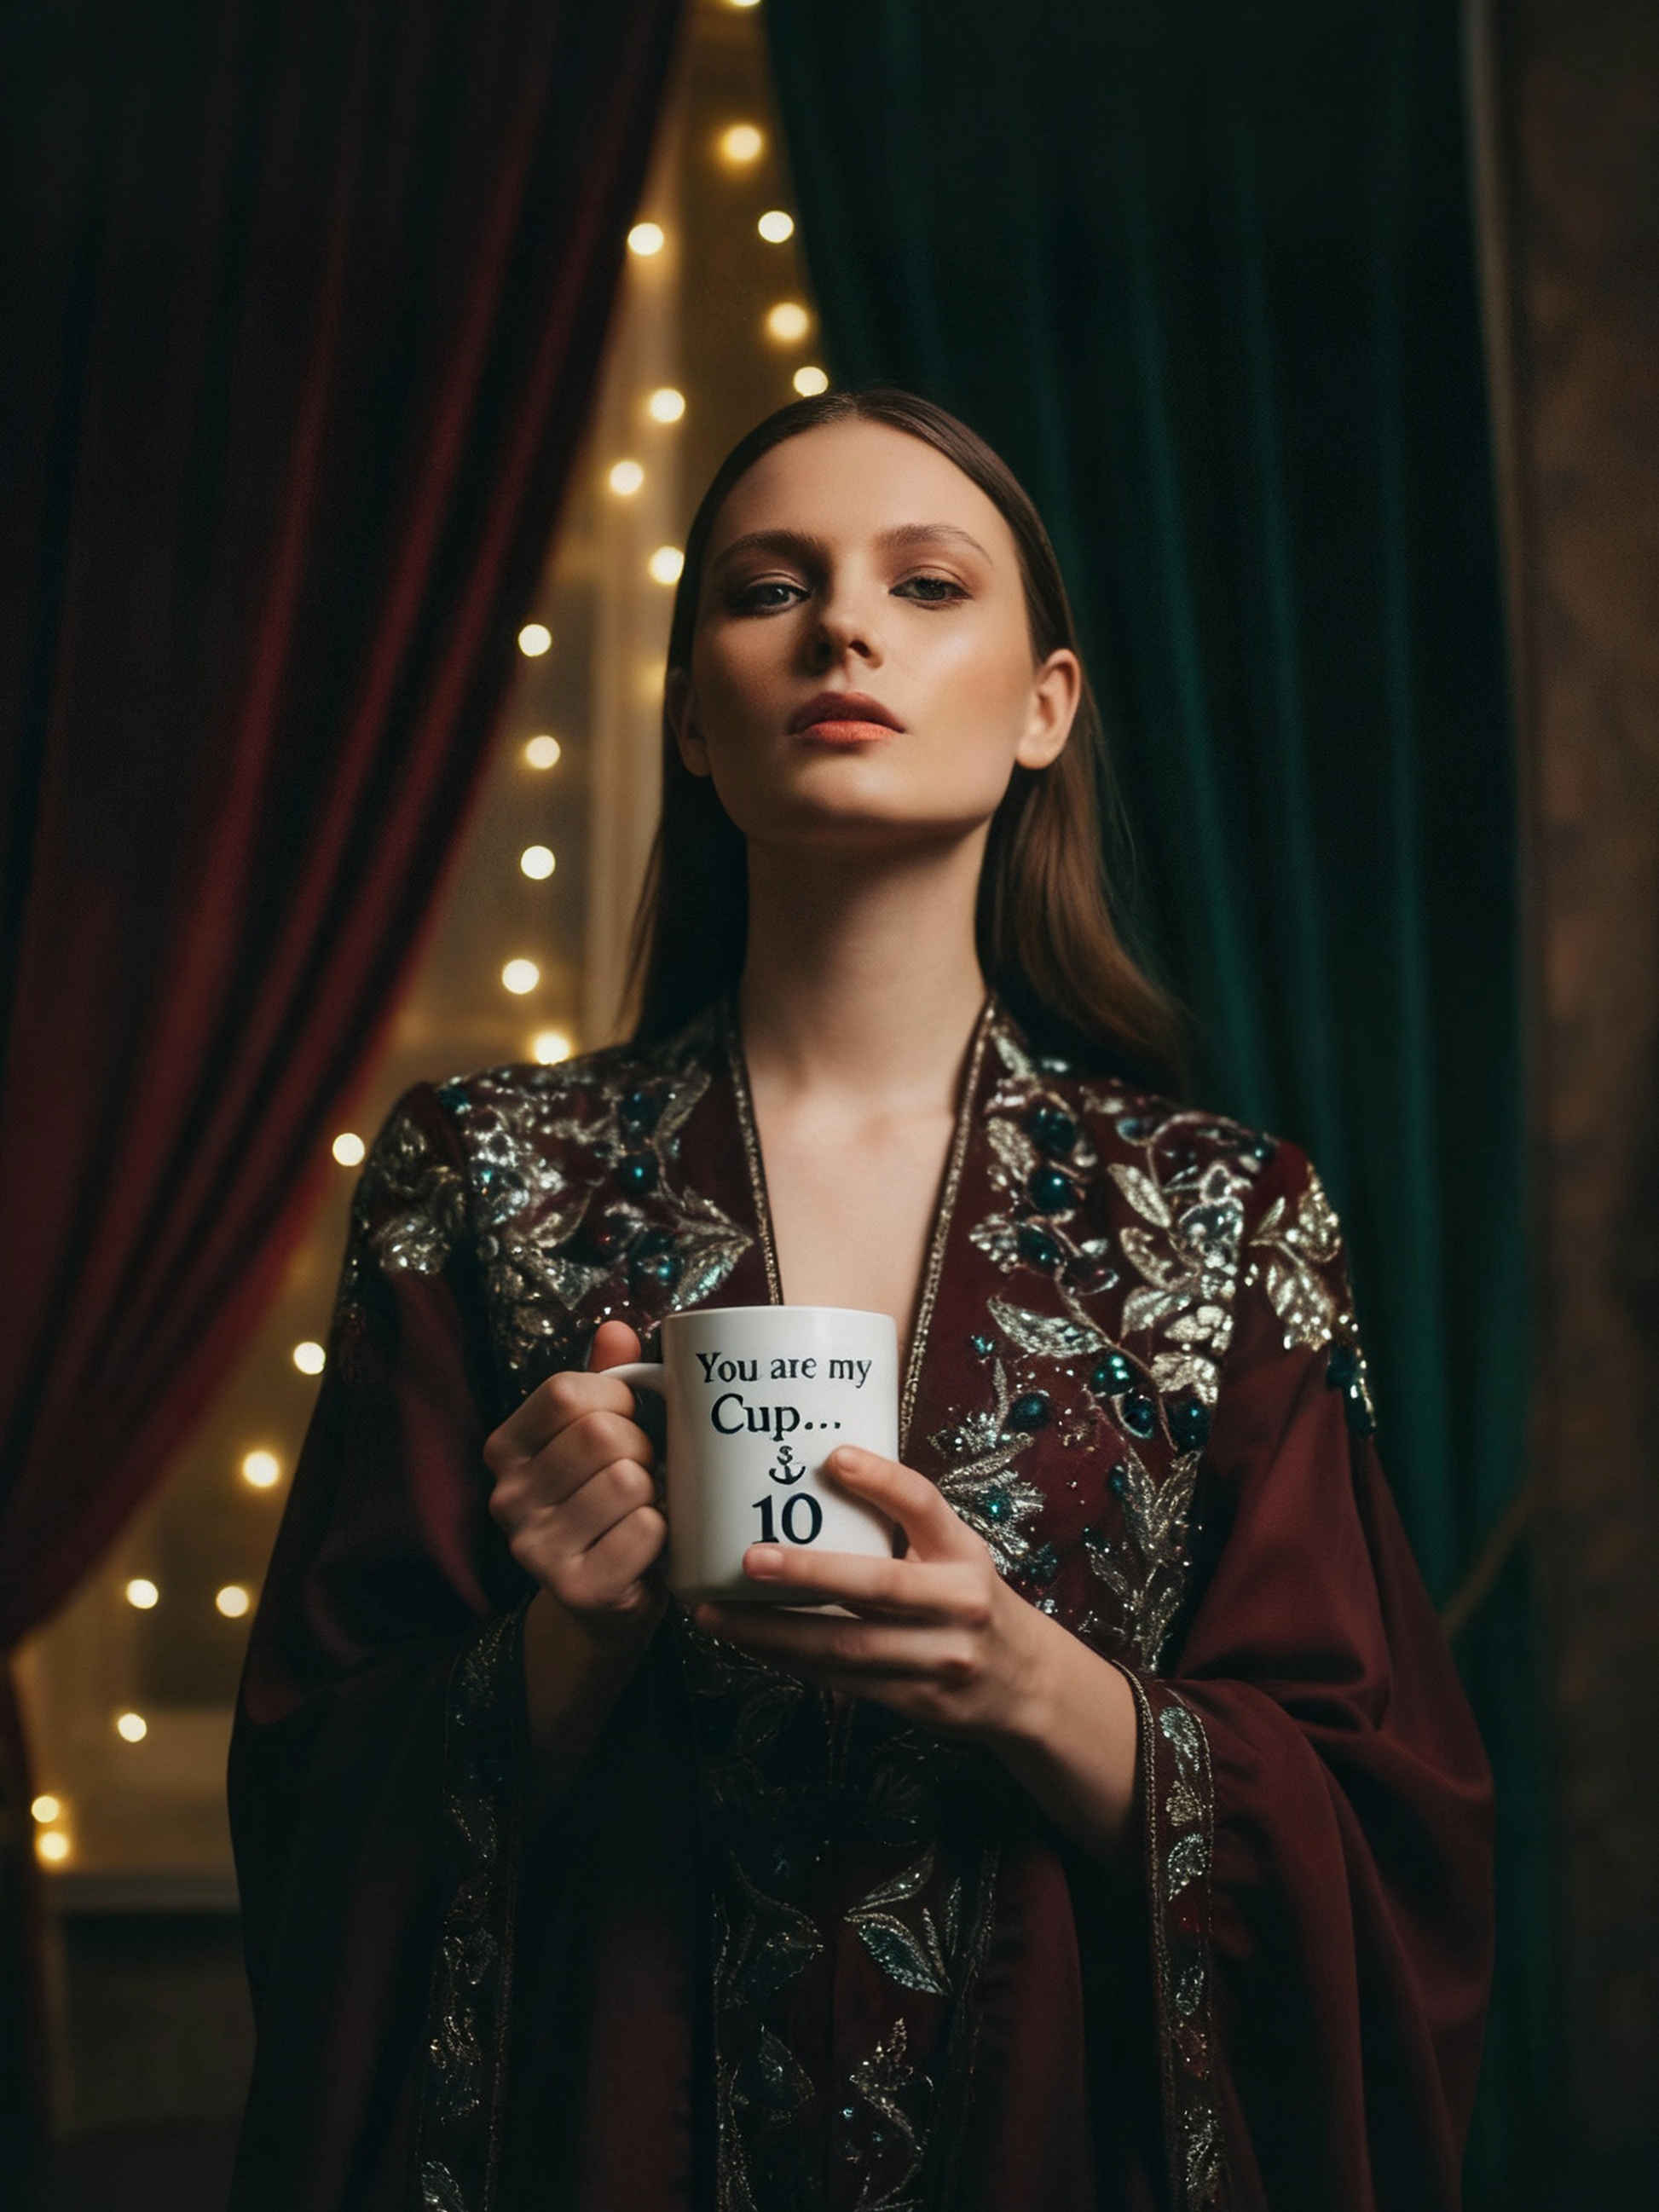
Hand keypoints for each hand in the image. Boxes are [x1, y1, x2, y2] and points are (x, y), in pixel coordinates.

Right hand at [484, 1318, 666, 1649]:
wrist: (603, 1600)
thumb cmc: (606, 1501)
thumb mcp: (599, 1434)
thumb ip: (606, 1379)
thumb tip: (617, 1327)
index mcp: (506, 1448)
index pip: (565, 1391)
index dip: (615, 1398)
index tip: (625, 1420)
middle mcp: (507, 1498)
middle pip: (601, 1434)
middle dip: (641, 1447)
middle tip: (641, 1472)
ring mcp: (535, 1548)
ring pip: (627, 1481)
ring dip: (653, 1492)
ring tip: (641, 1508)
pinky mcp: (575, 1589)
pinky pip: (645, 1530)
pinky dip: (662, 1533)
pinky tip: (647, 1545)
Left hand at [693, 1445, 1049, 1744]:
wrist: (1025, 1686)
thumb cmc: (971, 1603)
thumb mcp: (956, 1554)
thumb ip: (904, 1525)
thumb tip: (820, 1475)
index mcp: (964, 1555)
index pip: (926, 1507)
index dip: (883, 1480)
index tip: (834, 1457)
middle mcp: (958, 1605)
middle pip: (877, 1586)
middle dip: (808, 1572)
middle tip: (749, 1559)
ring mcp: (938, 1659)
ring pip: (846, 1645)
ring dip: (774, 1632)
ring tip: (718, 1614)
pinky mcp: (916, 1700)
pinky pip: (842, 1679)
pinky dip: (790, 1661)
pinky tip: (750, 1644)